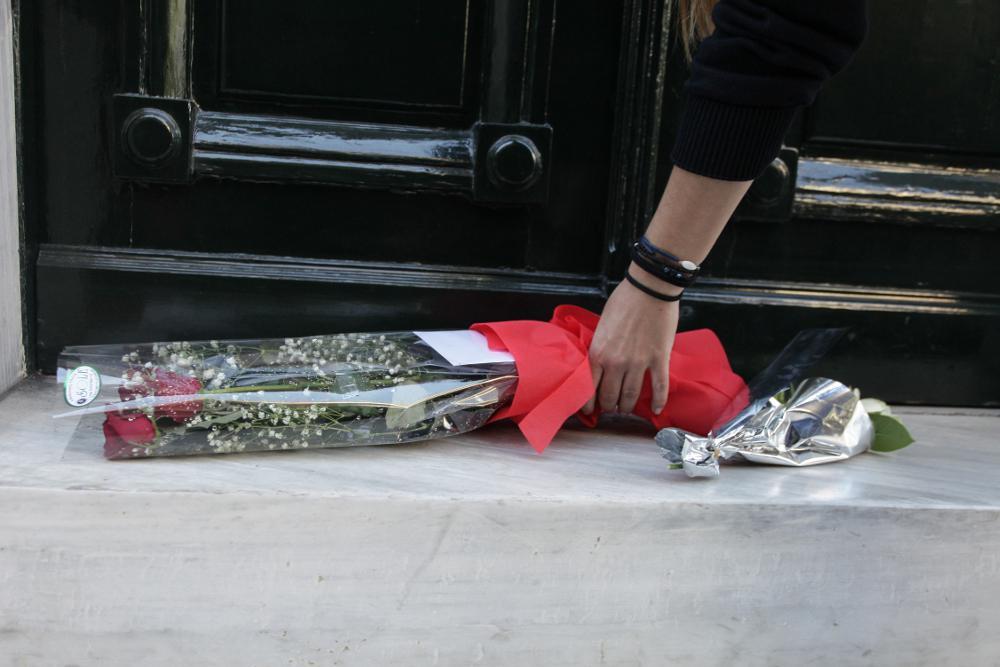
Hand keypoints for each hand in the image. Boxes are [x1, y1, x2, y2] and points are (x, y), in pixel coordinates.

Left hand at [582, 267, 679, 415]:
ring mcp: (638, 363)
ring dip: (628, 406)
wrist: (648, 289)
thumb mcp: (602, 326)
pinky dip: (658, 401)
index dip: (589, 403)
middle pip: (610, 396)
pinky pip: (659, 387)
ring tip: (626, 409)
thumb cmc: (623, 302)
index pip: (589, 387)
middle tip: (611, 407)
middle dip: (609, 405)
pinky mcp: (658, 359)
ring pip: (631, 395)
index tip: (590, 410)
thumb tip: (601, 364)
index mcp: (598, 353)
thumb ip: (601, 348)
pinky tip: (655, 410)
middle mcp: (616, 362)